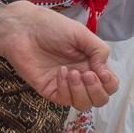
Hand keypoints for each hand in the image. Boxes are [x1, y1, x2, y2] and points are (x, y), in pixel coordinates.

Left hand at [0, 1, 118, 110]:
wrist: (23, 29)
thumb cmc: (52, 27)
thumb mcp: (81, 34)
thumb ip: (99, 51)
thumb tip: (105, 73)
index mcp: (92, 63)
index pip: (110, 84)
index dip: (109, 83)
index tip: (101, 72)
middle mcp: (81, 77)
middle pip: (100, 99)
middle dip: (97, 91)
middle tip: (86, 74)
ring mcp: (65, 85)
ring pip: (84, 105)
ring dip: (82, 91)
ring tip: (72, 72)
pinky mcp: (50, 90)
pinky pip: (64, 100)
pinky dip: (66, 88)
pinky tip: (61, 72)